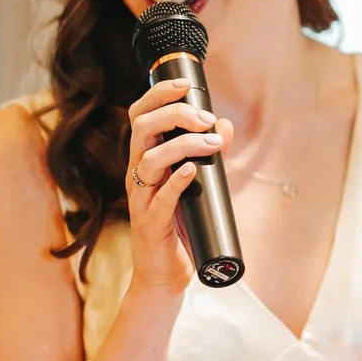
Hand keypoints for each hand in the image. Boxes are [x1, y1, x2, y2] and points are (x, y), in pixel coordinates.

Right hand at [123, 78, 233, 295]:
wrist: (165, 275)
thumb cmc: (180, 227)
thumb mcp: (199, 185)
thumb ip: (210, 156)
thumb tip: (224, 125)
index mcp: (144, 159)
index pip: (140, 115)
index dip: (159, 94)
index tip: (187, 85)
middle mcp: (137, 174)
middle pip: (141, 128)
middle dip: (174, 114)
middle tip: (205, 118)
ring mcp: (140, 199)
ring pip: (148, 160)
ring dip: (182, 146)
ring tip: (211, 144)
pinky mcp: (149, 224)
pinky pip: (159, 199)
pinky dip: (176, 183)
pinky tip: (192, 172)